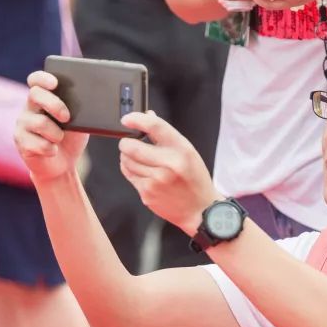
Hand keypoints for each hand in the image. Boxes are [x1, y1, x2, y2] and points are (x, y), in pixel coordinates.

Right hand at [14, 71, 89, 182]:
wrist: (64, 164)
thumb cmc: (72, 137)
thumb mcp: (80, 119)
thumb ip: (81, 105)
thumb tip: (93, 94)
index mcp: (43, 98)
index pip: (36, 80)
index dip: (43, 78)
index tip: (55, 83)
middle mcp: (29, 108)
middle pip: (35, 95)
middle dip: (54, 104)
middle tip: (67, 117)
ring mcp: (22, 124)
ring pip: (39, 122)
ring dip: (56, 133)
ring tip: (60, 139)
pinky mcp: (21, 142)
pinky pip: (37, 143)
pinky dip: (50, 149)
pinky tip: (53, 150)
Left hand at [117, 111, 219, 234]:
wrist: (200, 210)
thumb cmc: (195, 179)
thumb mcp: (188, 152)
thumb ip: (167, 135)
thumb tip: (148, 116)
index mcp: (182, 150)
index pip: (155, 126)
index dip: (136, 119)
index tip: (127, 119)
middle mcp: (169, 164)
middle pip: (132, 146)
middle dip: (126, 142)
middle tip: (129, 143)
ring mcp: (156, 180)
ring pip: (126, 160)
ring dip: (127, 156)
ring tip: (137, 158)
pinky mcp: (147, 193)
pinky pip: (128, 174)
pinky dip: (130, 169)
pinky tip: (141, 170)